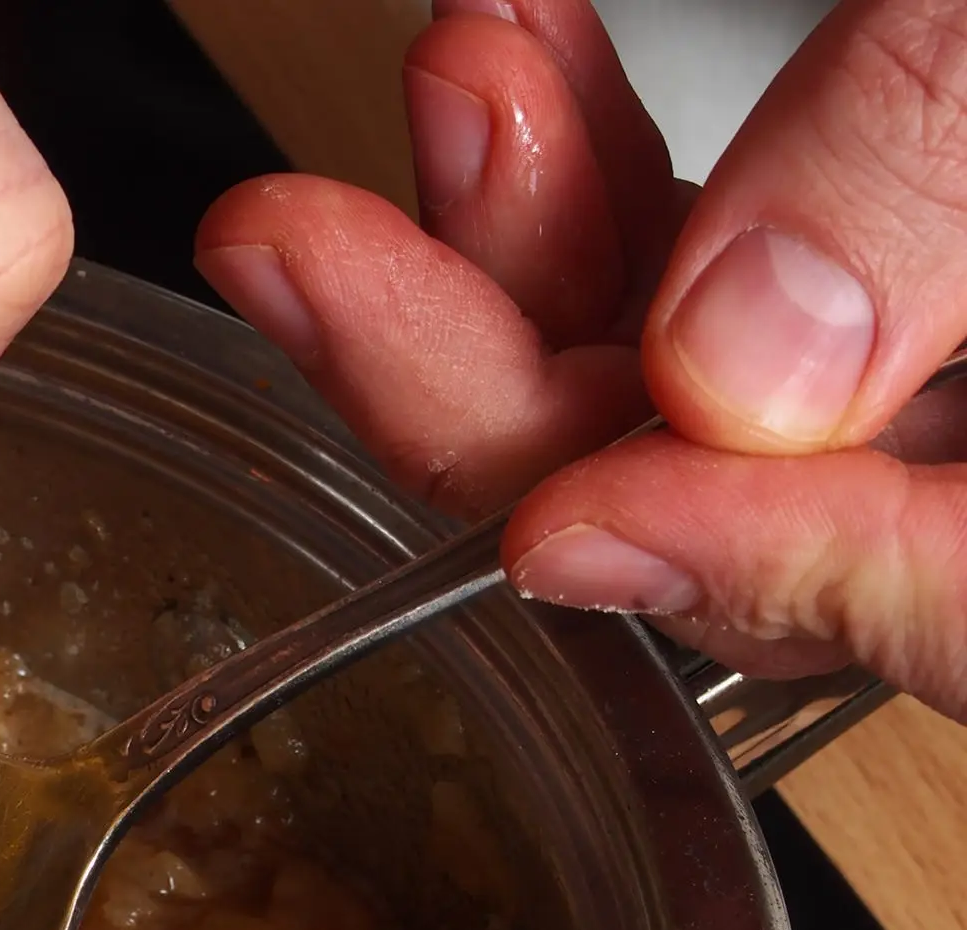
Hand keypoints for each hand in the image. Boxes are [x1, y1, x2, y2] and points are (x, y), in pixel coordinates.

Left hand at [194, 0, 966, 718]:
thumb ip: (959, 161)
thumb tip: (751, 364)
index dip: (770, 575)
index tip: (567, 527)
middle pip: (779, 501)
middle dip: (522, 384)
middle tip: (315, 256)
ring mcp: (966, 341)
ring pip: (719, 388)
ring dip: (534, 248)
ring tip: (458, 74)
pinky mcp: (900, 232)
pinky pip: (735, 263)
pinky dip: (609, 177)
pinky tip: (517, 66)